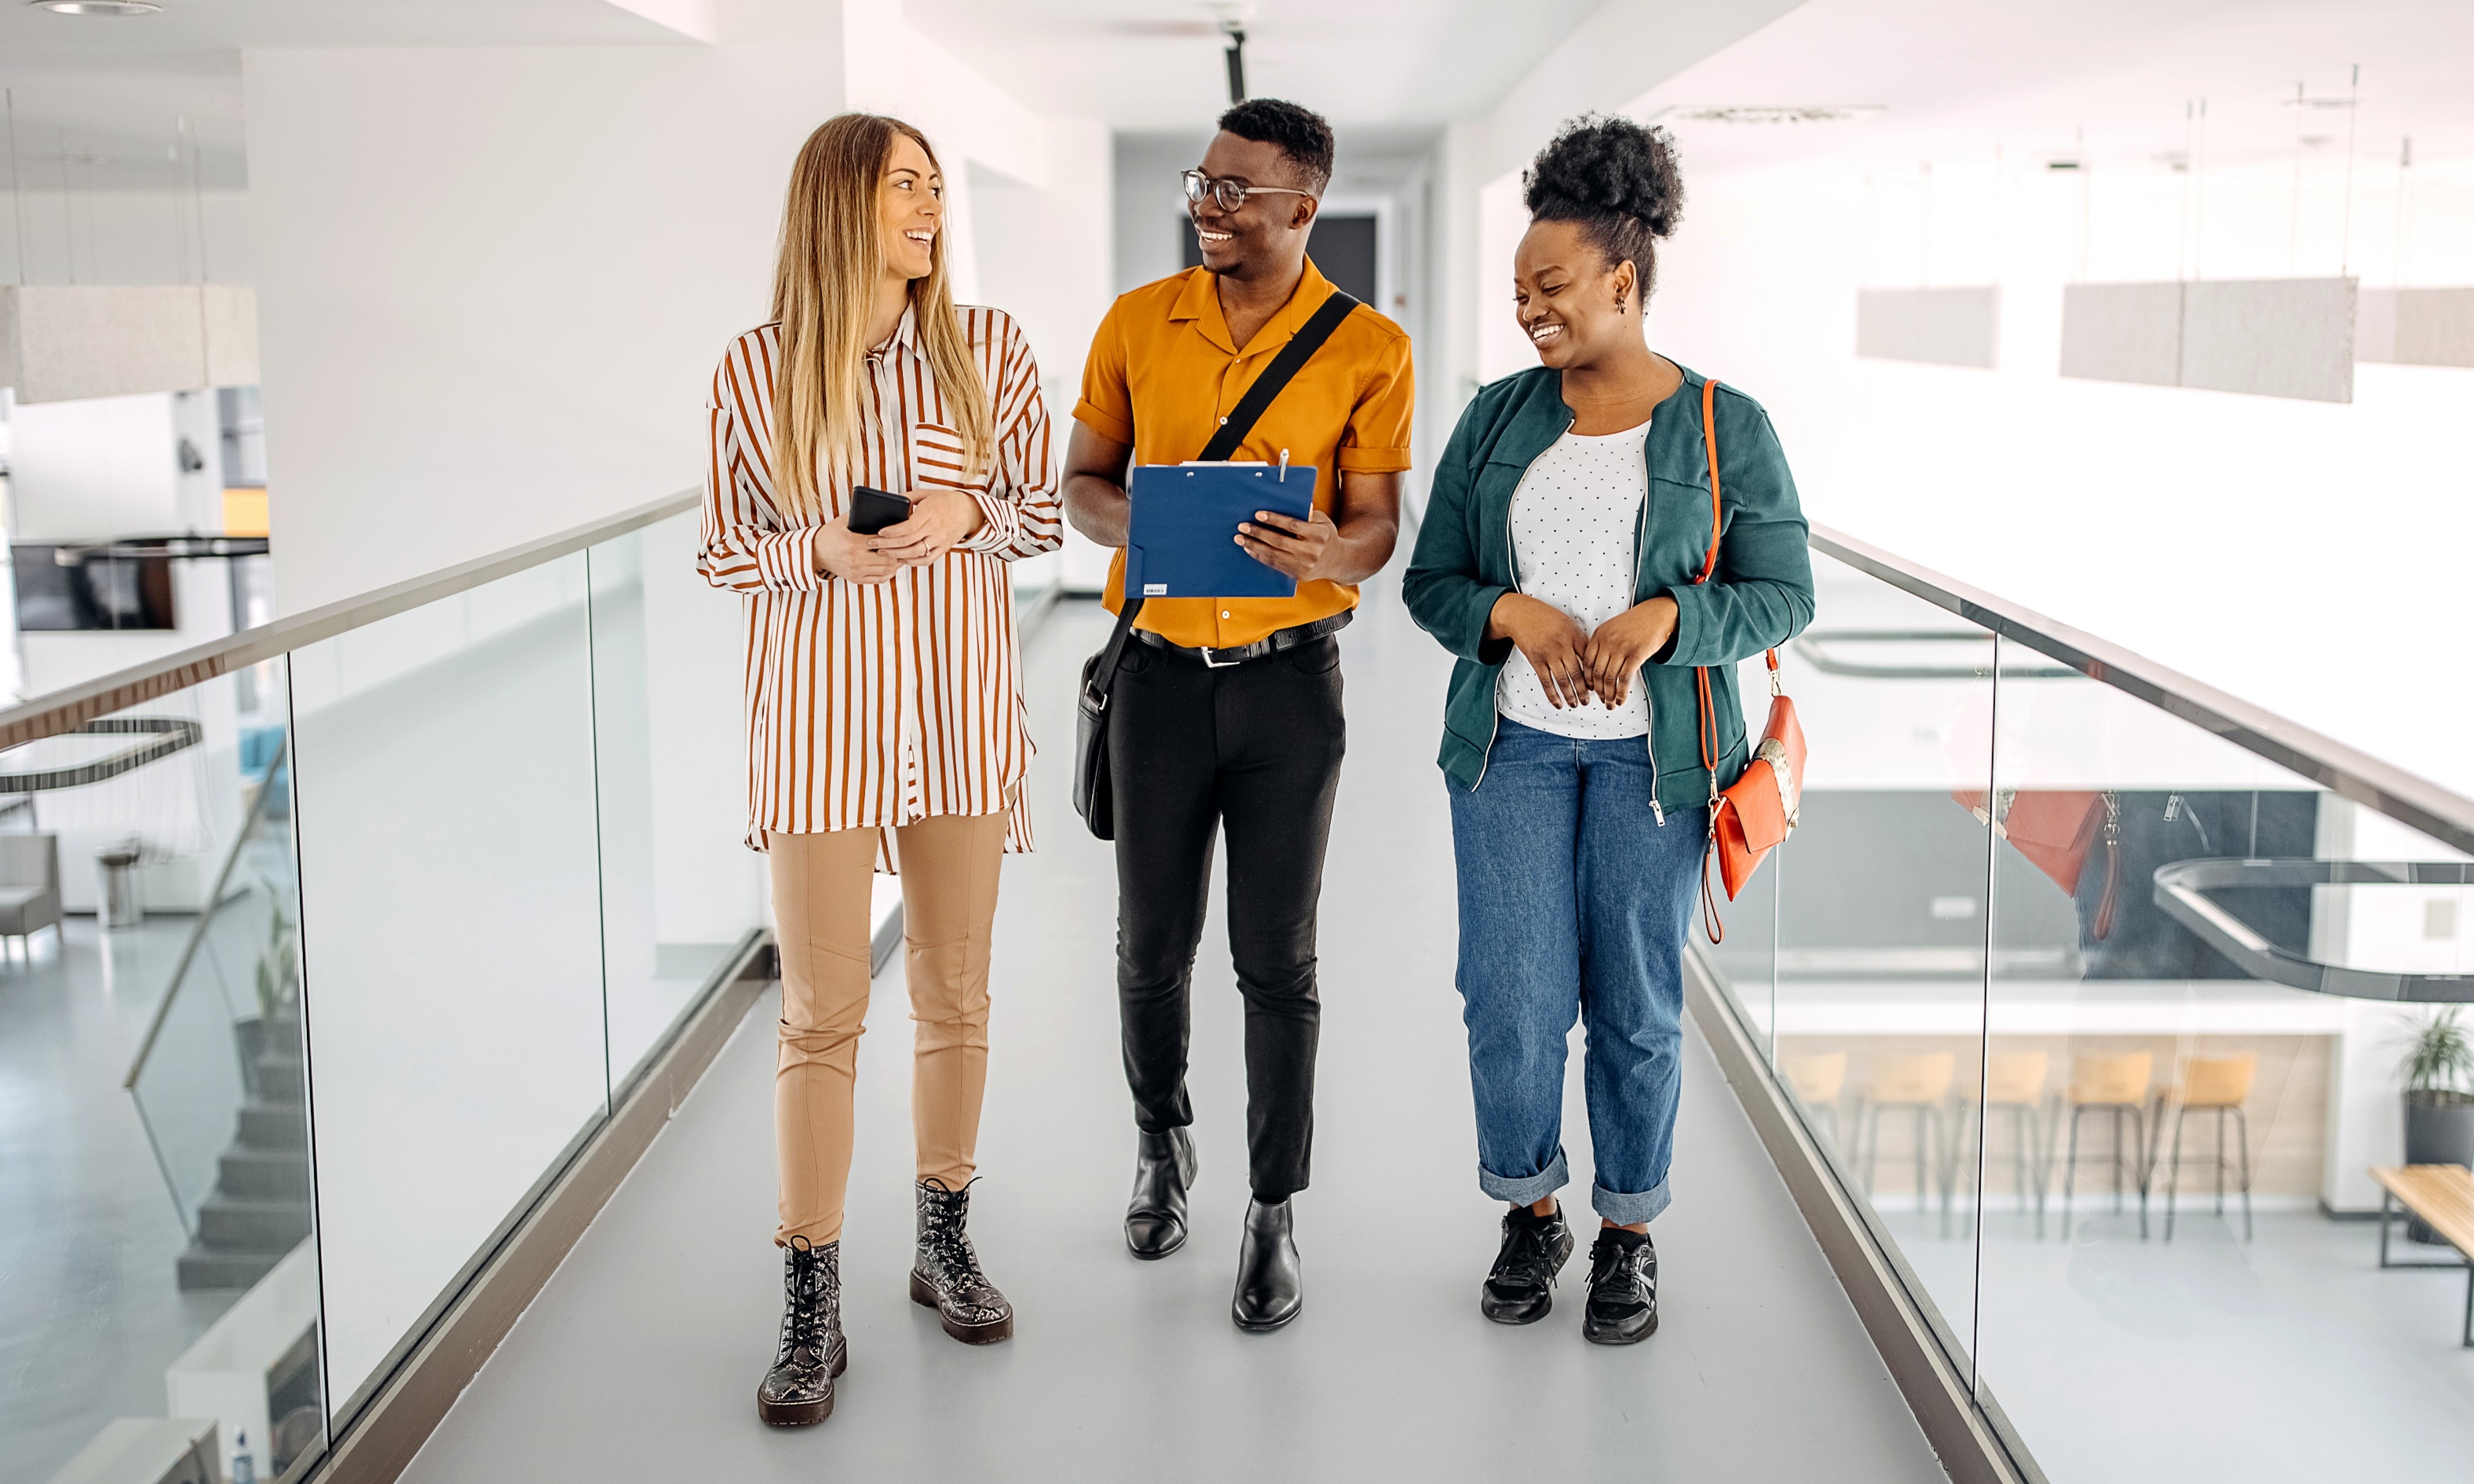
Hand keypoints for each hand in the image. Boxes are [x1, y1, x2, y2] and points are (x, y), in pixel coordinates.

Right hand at [812, 518, 901, 583]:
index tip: (903, 535)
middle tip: (907, 546)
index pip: (882, 542)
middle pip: (887, 558)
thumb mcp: (843, 521)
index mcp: (854, 542)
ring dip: (897, 564)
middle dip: (899, 552)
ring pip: (886, 570)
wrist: (815, 552)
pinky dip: (888, 573)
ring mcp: (856, 571)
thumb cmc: (830, 535)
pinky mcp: (856, 579)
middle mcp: (856, 559)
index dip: (895, 539)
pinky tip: (892, 566)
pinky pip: (879, 579)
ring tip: (902, 555)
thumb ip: (859, 513)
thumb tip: (877, 504)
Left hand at [872, 489, 985, 565]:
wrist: (967, 510)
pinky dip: (913, 562)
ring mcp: (940, 540)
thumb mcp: (925, 493)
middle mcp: (936, 528)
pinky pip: (927, 560)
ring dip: (898, 555)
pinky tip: (901, 558)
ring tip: (884, 552)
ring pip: (916, 553)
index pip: (909, 526)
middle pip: (909, 541)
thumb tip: (890, 502)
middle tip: (874, 544)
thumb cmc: (944, 500)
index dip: (893, 532)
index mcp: (930, 512)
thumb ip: (908, 498)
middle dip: (889, 544)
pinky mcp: (944, 548)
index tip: (880, 532)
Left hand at [1235, 507, 1338, 581]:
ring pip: (1274, 555)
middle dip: (1258, 533)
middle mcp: (1311, 552)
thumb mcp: (1324, 522)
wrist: (1336, 562)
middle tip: (1242, 527)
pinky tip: (1250, 549)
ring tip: (1240, 538)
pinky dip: (1260, 556)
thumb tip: (1302, 505)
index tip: (1258, 514)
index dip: (1274, 519)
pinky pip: (1275, 565)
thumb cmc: (1326, 536)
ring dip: (1254, 546)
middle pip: (1279, 541)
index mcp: (1319, 535)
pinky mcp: (1297, 574)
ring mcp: (1304, 565)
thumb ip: (1311, 515)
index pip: (1292, 525)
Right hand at [1489, 593, 1593, 708]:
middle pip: (1578, 673)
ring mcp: (1549, 654)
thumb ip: (1579, 640)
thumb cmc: (1548, 618)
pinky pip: (1546, 682)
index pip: (1589, 660)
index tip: (1597, 686)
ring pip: (1563, 680)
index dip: (1594, 676)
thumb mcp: (1568, 624)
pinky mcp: (1536, 661)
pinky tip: (1558, 704)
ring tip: (1575, 705)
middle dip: (1584, 691)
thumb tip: (1592, 659)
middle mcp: (1563, 646)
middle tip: (1588, 701)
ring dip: (1570, 695)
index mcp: (1574, 636)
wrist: (1522, 615)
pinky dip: (1552, 695)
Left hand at [1582, 597, 1678, 706]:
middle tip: (1602, 701)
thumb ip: (1603, 645)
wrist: (1657, 614)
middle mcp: (1608, 641)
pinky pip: (1625, 678)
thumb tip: (1597, 672)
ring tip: (1610, 705)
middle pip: (1597, 672)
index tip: (1591, 689)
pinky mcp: (1636, 655)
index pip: (1586, 662)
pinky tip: (1621, 700)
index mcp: (1599, 635)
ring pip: (1610, 678)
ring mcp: (1622, 648)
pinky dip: (1621, 693)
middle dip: (1598, 691)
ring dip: (1609, 695)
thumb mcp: (1613, 629)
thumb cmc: (1635, 624)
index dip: (1588, 679)